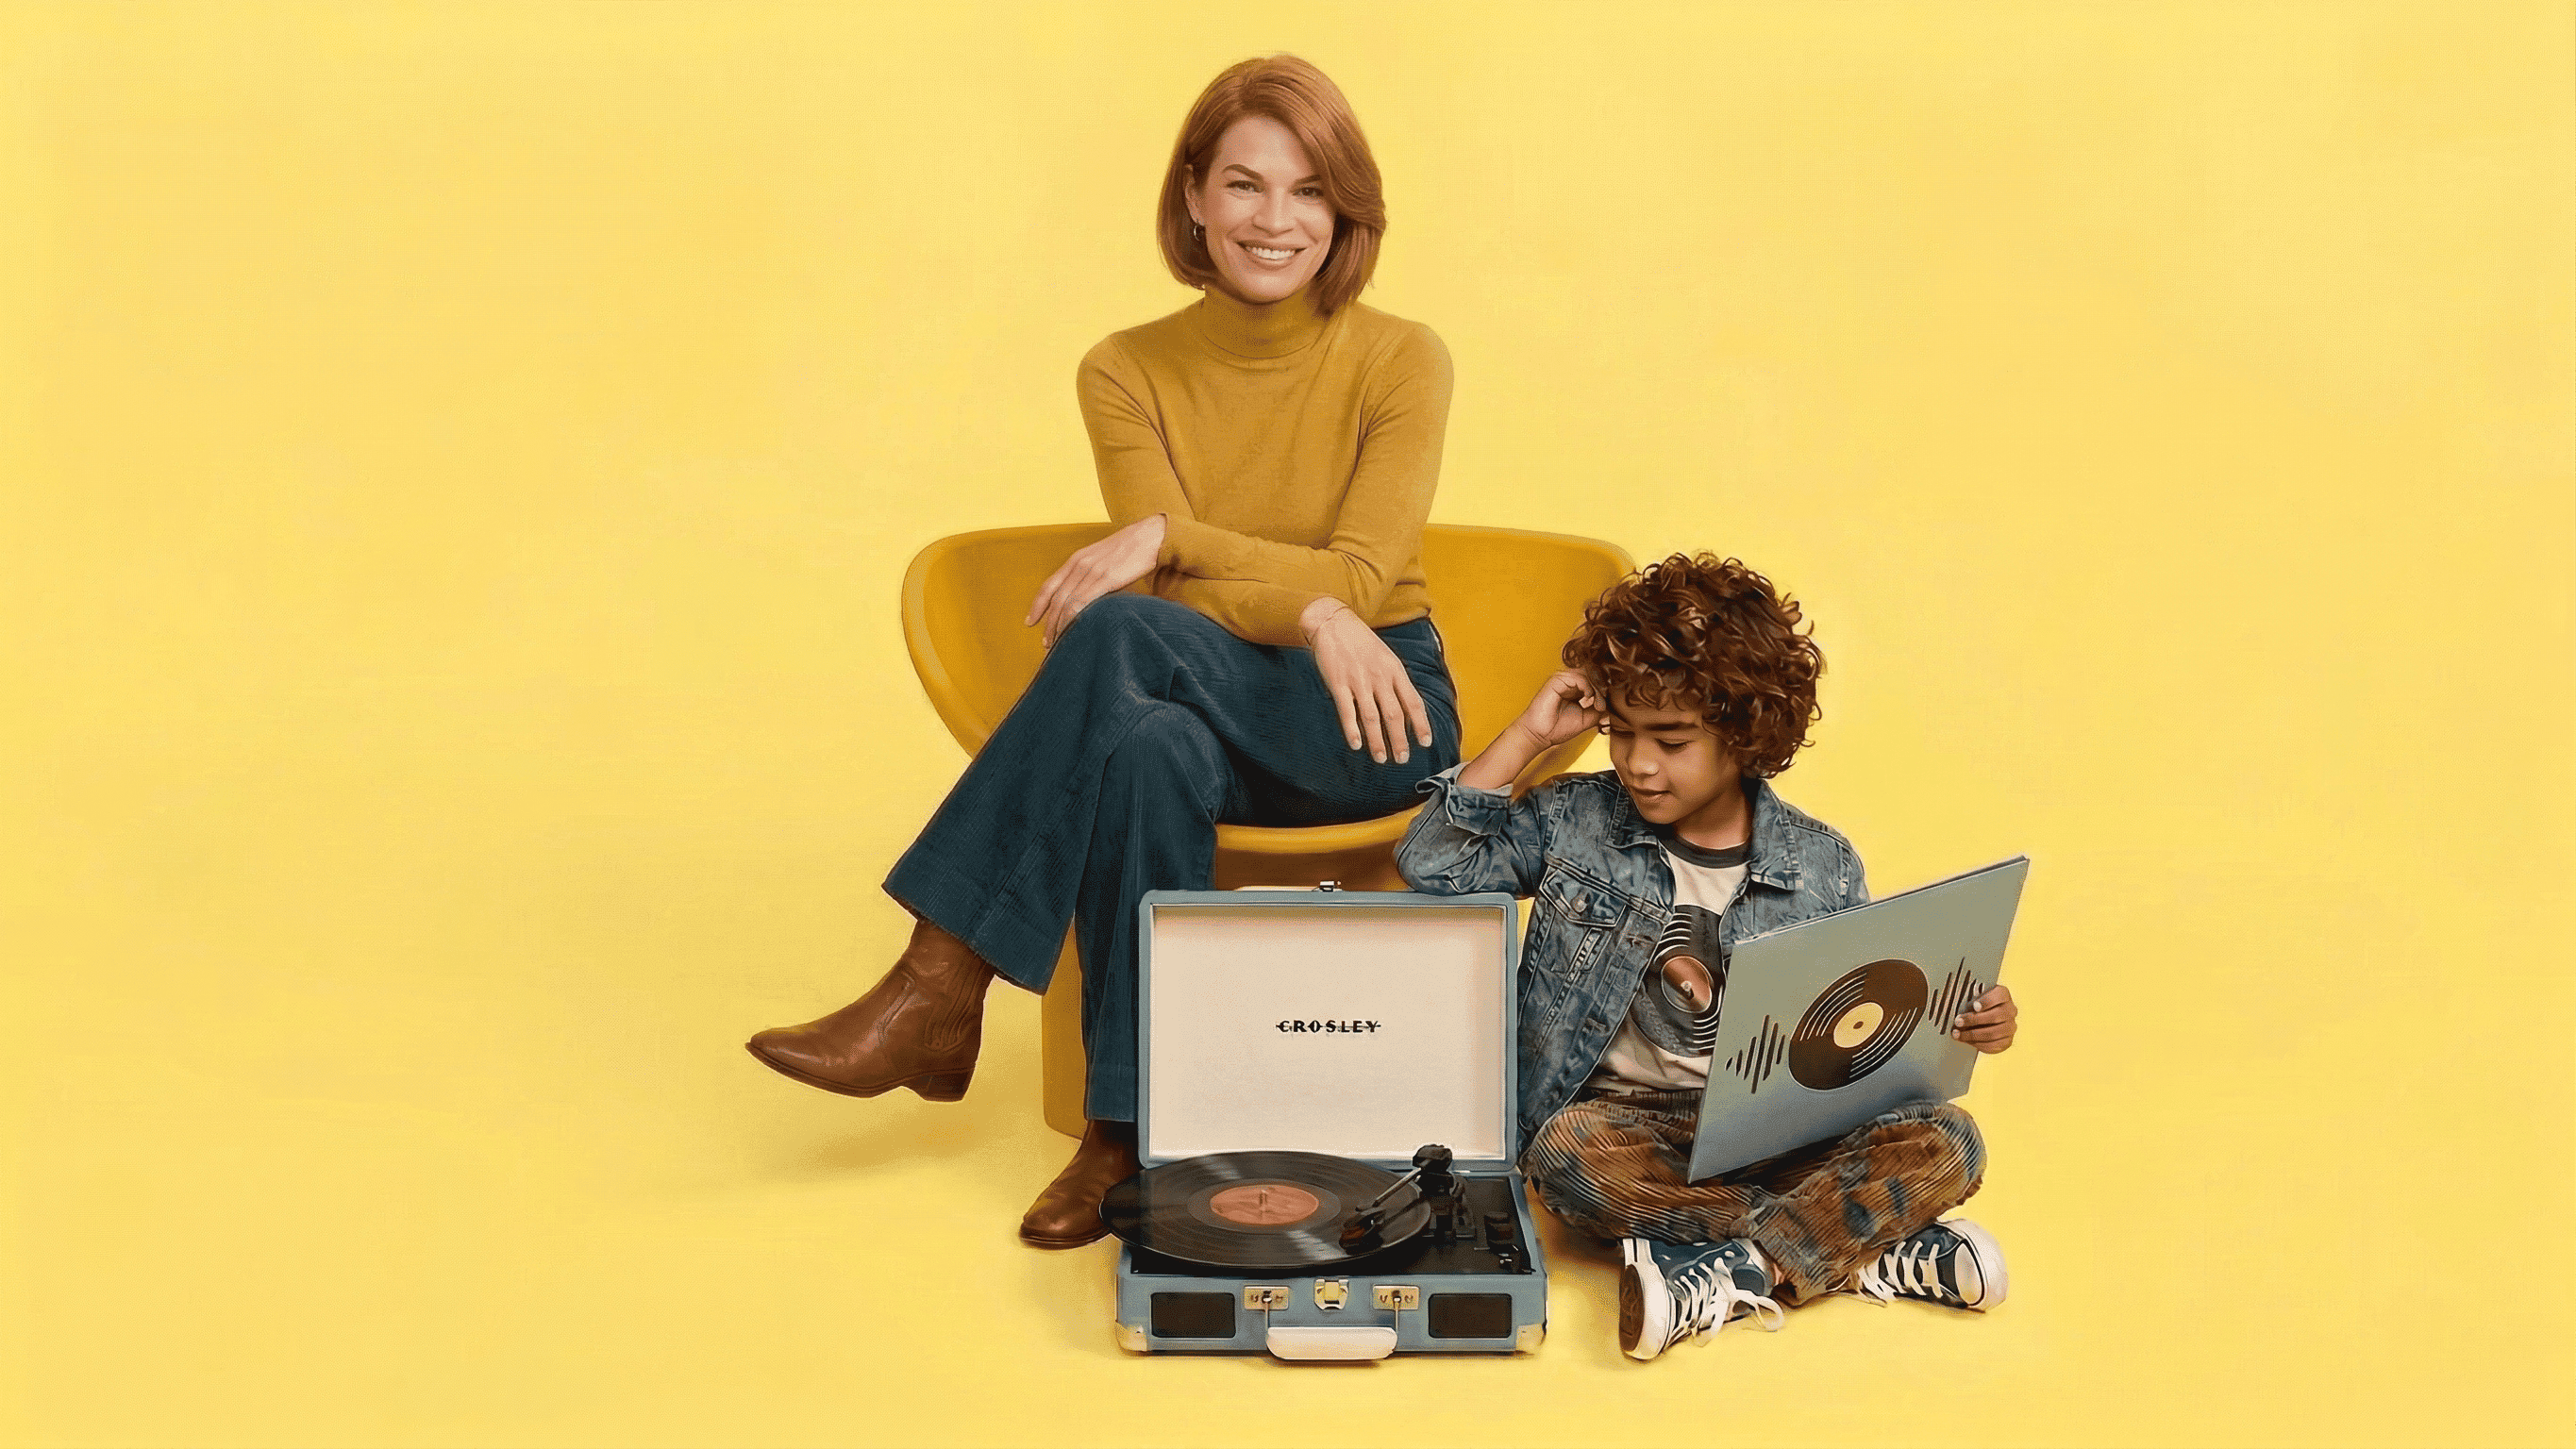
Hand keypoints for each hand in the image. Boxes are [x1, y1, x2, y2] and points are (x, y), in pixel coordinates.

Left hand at [1026, 515, 1166, 646]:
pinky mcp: (1106, 579)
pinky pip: (1083, 602)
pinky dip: (1073, 619)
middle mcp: (1079, 565)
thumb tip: (1084, 596)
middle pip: (1056, 599)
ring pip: (1066, 603)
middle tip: (1046, 643)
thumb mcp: (1102, 558)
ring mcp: (1092, 571)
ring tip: (1057, 644)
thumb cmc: (1130, 549)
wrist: (1150, 536)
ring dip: (1059, 626)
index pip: (1049, 585)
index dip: (1037, 605)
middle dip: (1048, 623)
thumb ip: (1090, 574)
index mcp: (1076, 559)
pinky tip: (1071, 631)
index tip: (1029, 621)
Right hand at [1303, 599, 1433, 764]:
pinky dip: (1352, 729)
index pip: (1413, 702)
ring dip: (1377, 741)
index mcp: (1395, 670)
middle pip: (1394, 714)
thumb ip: (1395, 681)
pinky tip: (1356, 744)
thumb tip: (1406, 707)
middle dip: (1400, 739)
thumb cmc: (1361, 641)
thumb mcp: (1386, 657)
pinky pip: (1347, 711)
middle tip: (1402, 759)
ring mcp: (1359, 681)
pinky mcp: (1338, 683)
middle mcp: (1380, 677)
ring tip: (1381, 758)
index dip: (1421, 724)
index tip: (1425, 742)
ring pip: (1372, 717)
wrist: (1333, 622)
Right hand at [1509, 670, 1606, 752]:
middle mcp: (1569, 681)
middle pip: (1594, 676)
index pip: (1596, 682)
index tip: (1609, 705)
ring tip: (1598, 705)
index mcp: (1575, 688)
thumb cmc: (1558, 728)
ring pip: (1589, 675)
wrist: (1539, 736)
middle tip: (1605, 705)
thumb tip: (1613, 703)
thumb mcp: (1587, 718)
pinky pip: (1579, 677)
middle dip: (1604, 690)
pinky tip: (1589, 699)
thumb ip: (1600, 709)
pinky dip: (1588, 687)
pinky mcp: (1556, 680)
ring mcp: (1563, 679)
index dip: (1606, 691)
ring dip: (1597, 690)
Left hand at [1951, 985, 2016, 1052]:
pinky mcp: (2007, 1040)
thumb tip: (1954, 1004)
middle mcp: (2010, 1010)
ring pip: (1994, 1033)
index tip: (1974, 1006)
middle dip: (1974, 1020)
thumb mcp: (1973, 997)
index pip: (1999, 995)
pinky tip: (1967, 1041)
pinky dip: (1978, 1044)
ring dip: (1973, 1035)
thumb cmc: (1977, 1006)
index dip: (1987, 1001)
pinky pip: (1994, 1045)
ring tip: (1958, 1034)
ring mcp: (2010, 1026)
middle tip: (1958, 1021)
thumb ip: (1969, 998)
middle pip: (1995, 1016)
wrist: (1986, 1019)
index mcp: (2003, 995)